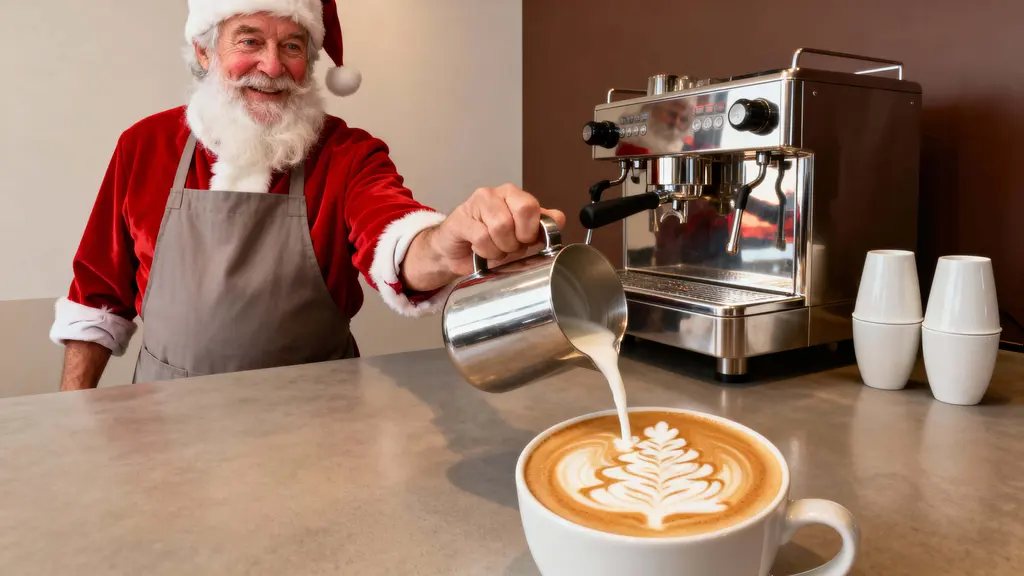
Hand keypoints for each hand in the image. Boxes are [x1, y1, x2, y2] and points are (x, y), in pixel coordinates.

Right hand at [400, 185, 565, 290]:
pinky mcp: (461, 218)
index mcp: (514, 195)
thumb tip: (560, 219)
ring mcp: (477, 203)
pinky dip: (485, 251)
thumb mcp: (519, 235)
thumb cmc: (489, 241)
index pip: (534, 206)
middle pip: (523, 212)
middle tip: (509, 246)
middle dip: (518, 238)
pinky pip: (482, 238)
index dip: (532, 230)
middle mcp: (496, 194)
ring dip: (500, 248)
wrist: (456, 251)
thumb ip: (540, 227)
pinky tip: (479, 250)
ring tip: (494, 249)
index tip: (525, 241)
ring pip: (502, 227)